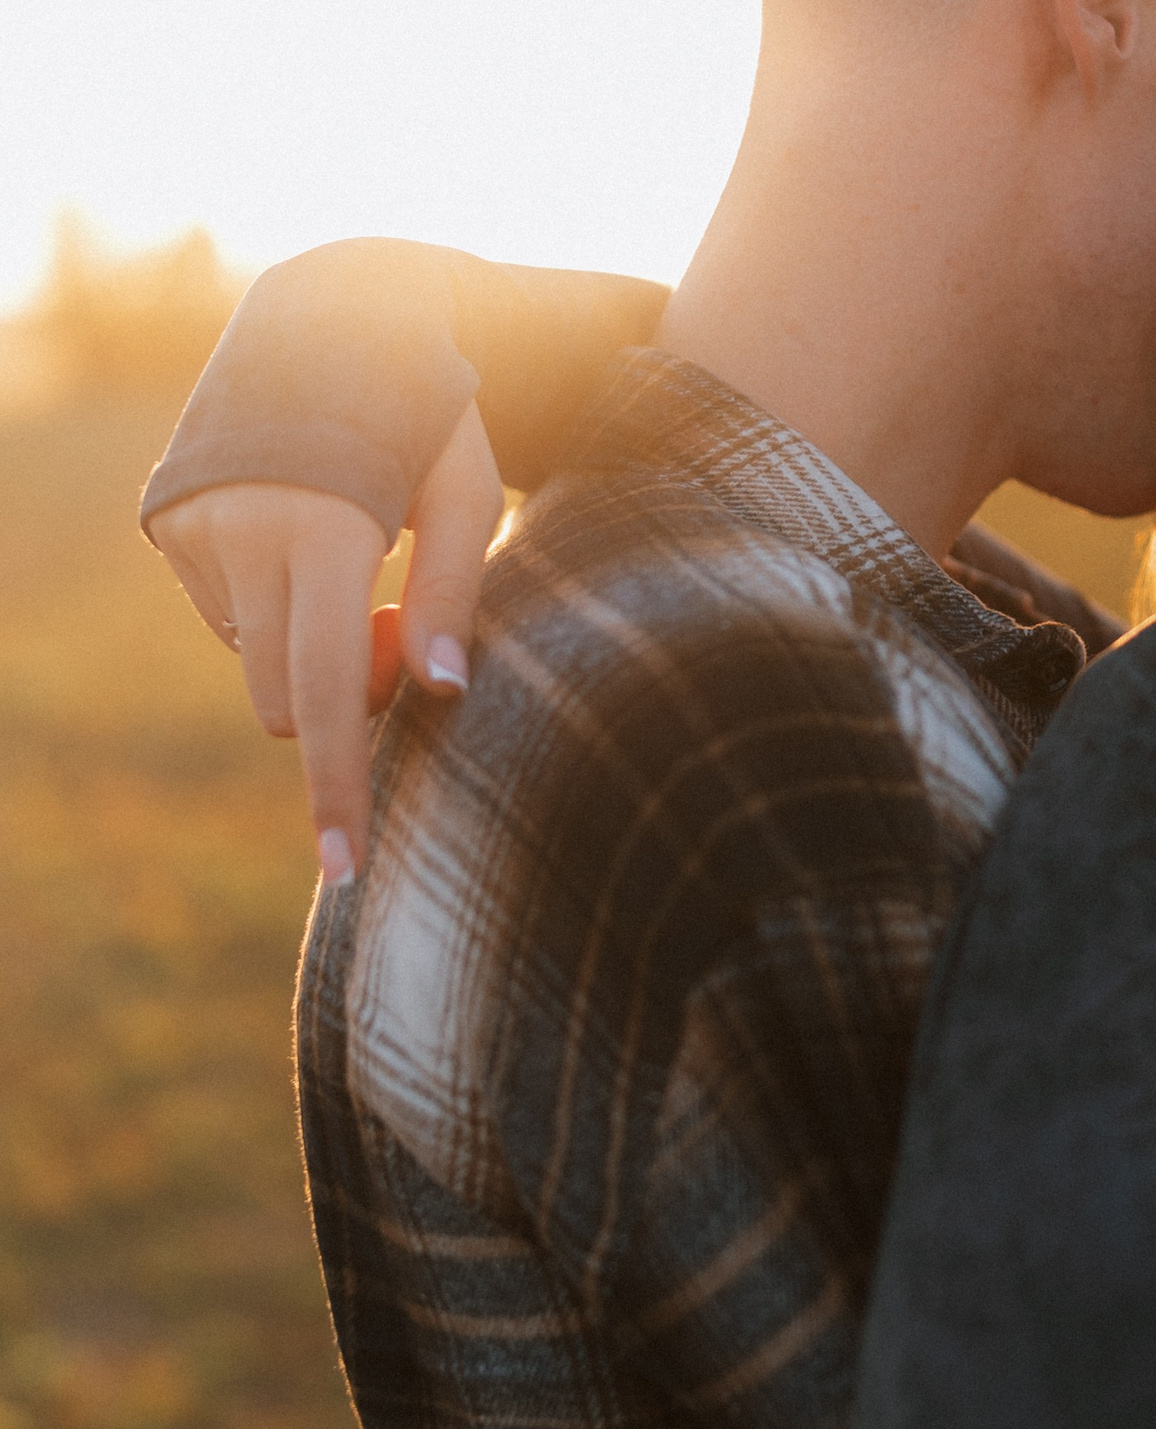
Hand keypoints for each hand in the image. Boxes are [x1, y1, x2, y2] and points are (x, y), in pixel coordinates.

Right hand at [147, 402, 504, 881]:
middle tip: (403, 626)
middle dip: (348, 702)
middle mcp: (240, 532)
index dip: (340, 782)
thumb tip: (443, 696)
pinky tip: (306, 534)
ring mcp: (192, 530)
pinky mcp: (166, 526)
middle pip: (288, 697)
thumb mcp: (466, 489)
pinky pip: (227, 618)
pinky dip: (274, 609)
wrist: (323, 313)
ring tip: (360, 567)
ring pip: (255, 664)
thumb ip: (457, 593)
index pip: (330, 687)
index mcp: (323, 526)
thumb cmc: (424, 409)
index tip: (345, 865)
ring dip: (311, 652)